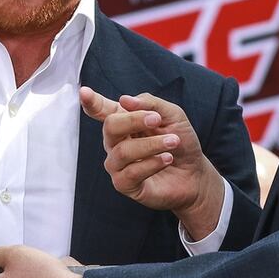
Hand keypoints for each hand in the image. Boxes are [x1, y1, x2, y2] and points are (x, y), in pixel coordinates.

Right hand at [79, 87, 224, 239]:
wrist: (194, 173)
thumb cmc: (180, 142)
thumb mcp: (172, 115)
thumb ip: (150, 104)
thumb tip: (125, 100)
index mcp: (123, 122)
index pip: (101, 110)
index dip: (91, 102)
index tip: (84, 92)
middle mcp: (115, 142)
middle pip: (111, 126)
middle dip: (134, 120)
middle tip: (157, 119)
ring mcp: (117, 164)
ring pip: (122, 151)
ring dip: (151, 144)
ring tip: (173, 142)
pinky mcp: (124, 184)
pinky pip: (131, 173)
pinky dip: (152, 163)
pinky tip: (167, 159)